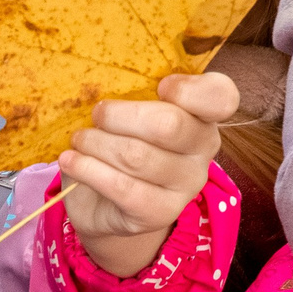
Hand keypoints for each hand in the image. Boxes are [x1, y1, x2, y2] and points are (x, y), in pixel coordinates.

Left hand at [57, 70, 236, 277]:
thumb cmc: (122, 142)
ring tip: (79, 140)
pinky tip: (71, 161)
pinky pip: (122, 187)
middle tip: (96, 115)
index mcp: (204, 113)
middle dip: (120, 115)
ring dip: (97, 144)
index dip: (190, 88)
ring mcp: (187, 184)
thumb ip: (133, 92)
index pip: (221, 96)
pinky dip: (89, 169)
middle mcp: (204, 148)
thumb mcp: (131, 112)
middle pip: (169, 124)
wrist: (108, 203)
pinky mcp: (161, 212)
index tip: (159, 86)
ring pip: (137, 156)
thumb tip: (103, 79)